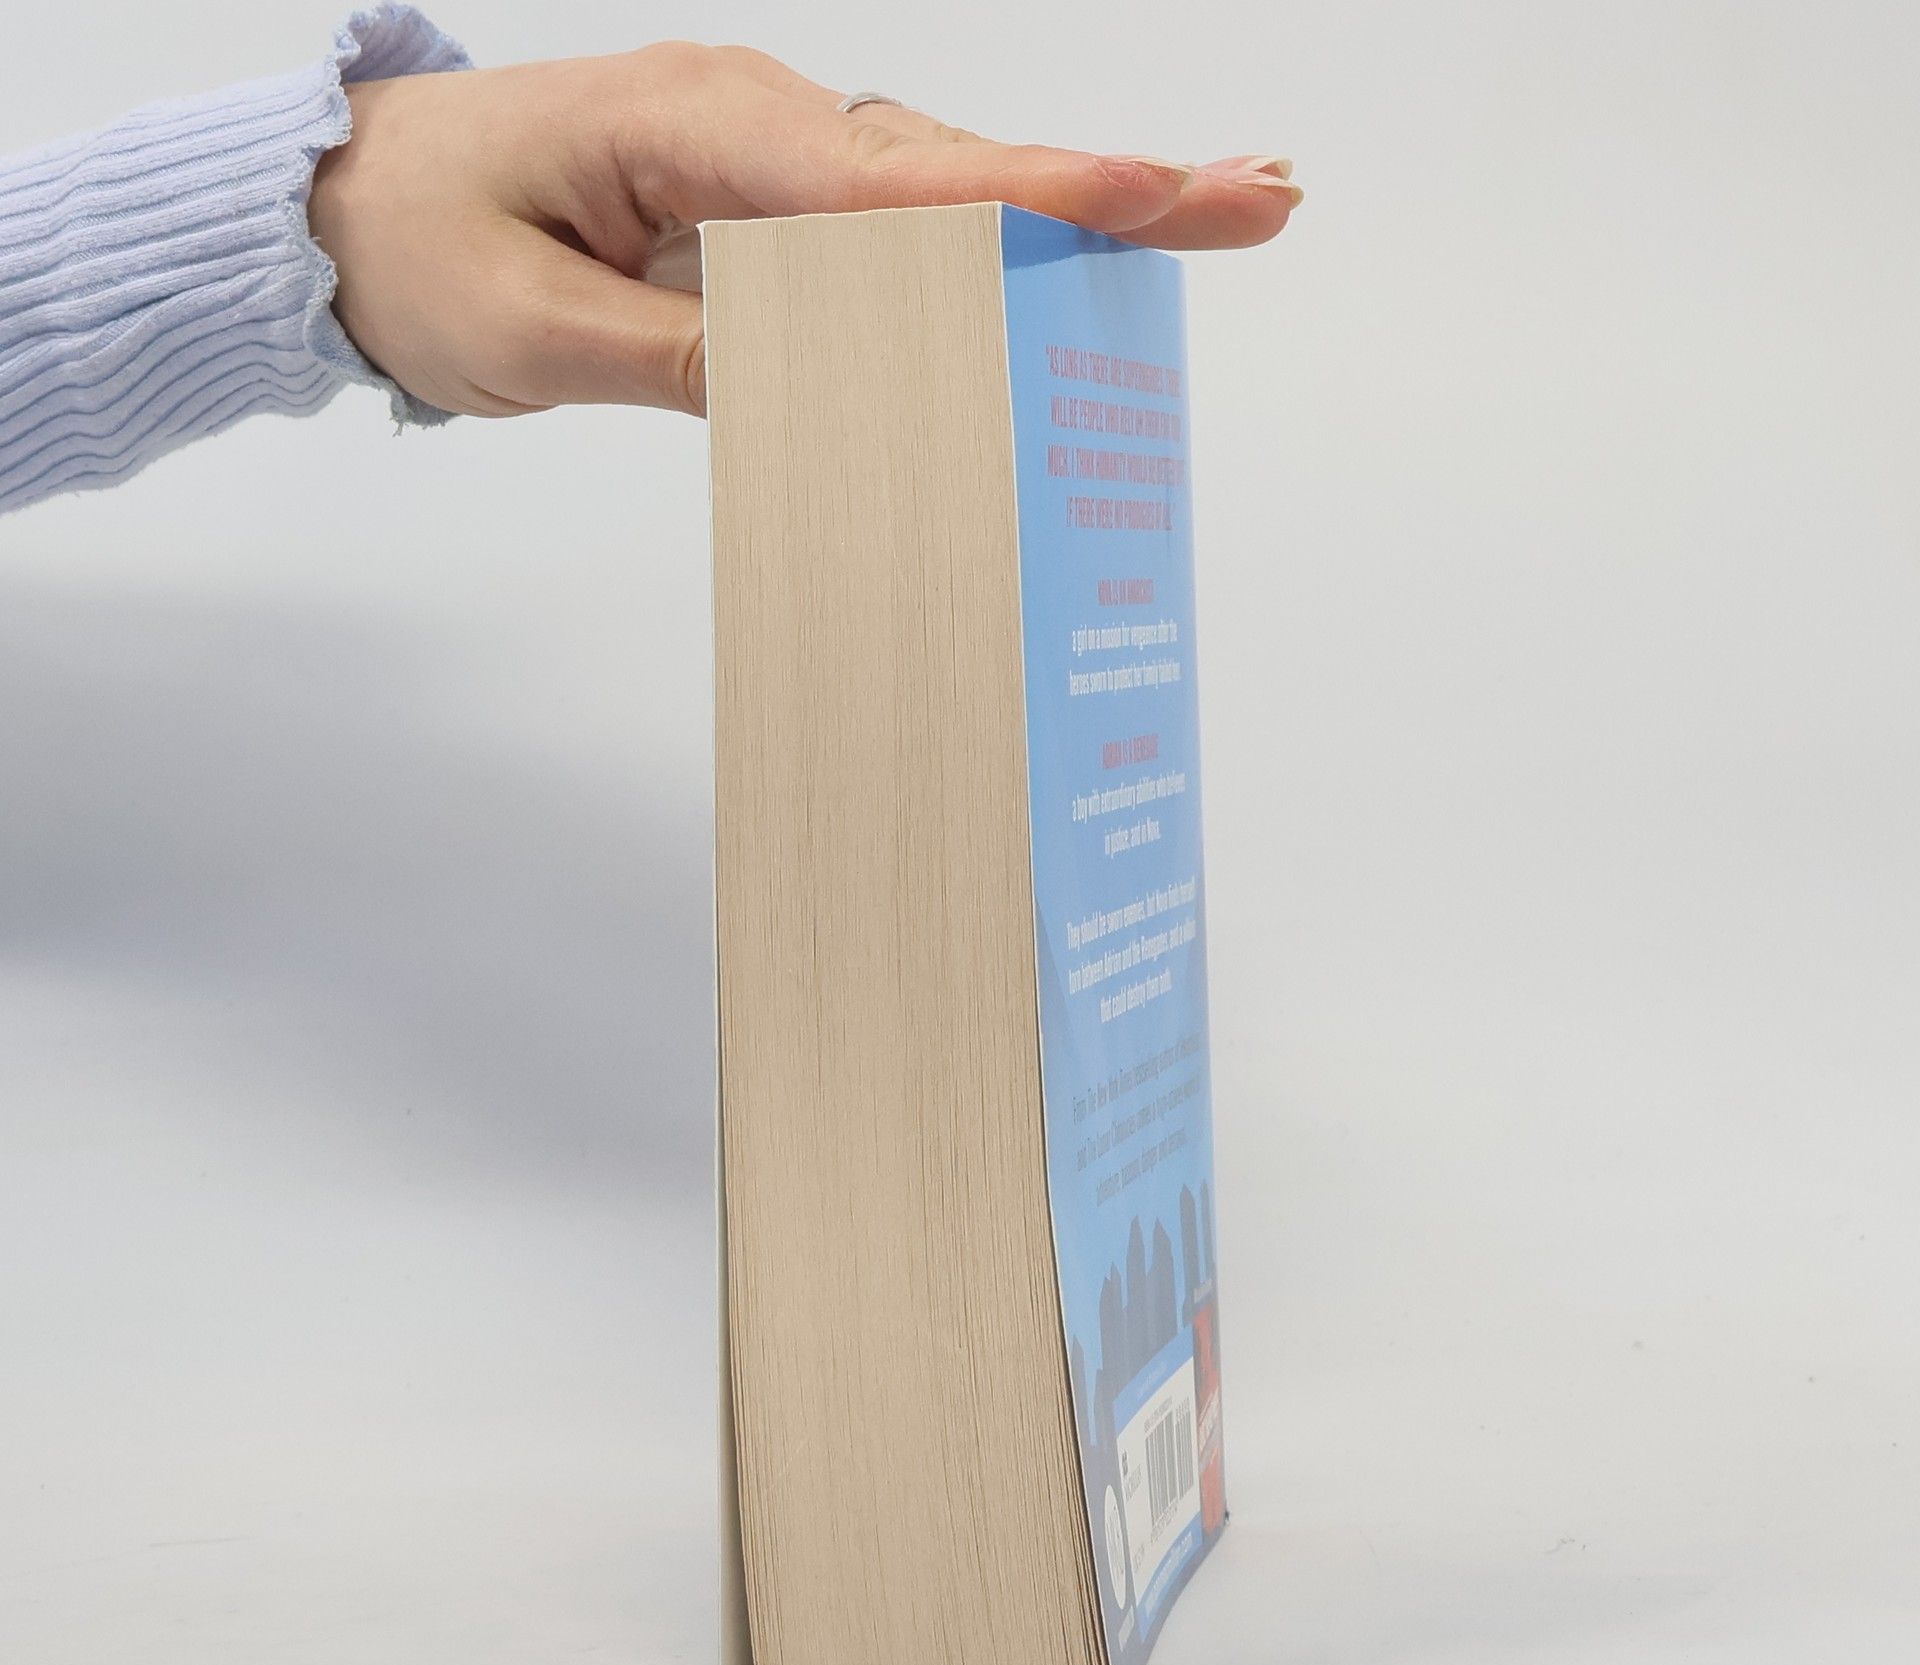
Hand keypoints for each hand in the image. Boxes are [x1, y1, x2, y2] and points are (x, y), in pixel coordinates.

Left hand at [307, 42, 1300, 419]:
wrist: (344, 214)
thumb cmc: (421, 246)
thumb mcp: (530, 325)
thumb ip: (674, 357)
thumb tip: (814, 389)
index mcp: (695, 127)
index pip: (888, 176)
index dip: (1027, 192)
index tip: (1149, 191)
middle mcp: (754, 126)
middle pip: (954, 166)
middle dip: (1106, 184)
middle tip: (1256, 199)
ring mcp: (765, 164)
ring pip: (941, 191)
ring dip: (1073, 208)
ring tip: (1209, 216)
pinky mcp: (763, 211)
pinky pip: (891, 235)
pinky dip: (988, 250)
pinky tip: (1065, 264)